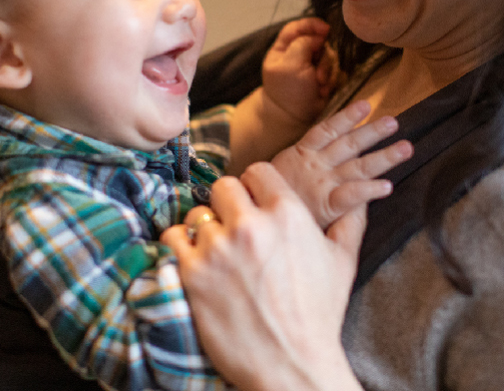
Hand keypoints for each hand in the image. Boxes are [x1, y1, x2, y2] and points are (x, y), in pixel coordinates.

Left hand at [161, 166, 363, 390]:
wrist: (291, 365)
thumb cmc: (319, 314)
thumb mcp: (343, 262)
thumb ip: (350, 220)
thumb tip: (363, 194)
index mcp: (288, 215)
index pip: (258, 170)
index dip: (255, 185)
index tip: (253, 201)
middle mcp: (251, 225)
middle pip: (224, 186)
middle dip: (229, 203)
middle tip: (233, 225)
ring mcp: (219, 248)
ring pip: (199, 213)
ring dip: (206, 228)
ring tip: (216, 250)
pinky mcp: (193, 273)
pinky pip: (174, 237)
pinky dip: (180, 245)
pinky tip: (194, 258)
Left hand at [262, 18, 340, 123]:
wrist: (294, 118)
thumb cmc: (288, 90)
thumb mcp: (290, 64)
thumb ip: (303, 44)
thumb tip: (318, 37)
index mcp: (283, 49)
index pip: (297, 27)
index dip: (312, 25)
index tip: (325, 30)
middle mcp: (298, 54)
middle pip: (318, 41)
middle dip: (322, 56)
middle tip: (317, 74)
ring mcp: (312, 66)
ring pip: (330, 56)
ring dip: (327, 70)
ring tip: (320, 85)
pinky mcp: (324, 77)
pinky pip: (336, 70)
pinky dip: (332, 80)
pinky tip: (324, 90)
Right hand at [271, 100, 412, 228]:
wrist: (256, 219)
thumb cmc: (267, 196)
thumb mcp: (278, 170)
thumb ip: (301, 159)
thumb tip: (324, 146)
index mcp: (301, 153)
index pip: (326, 129)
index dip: (346, 116)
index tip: (366, 104)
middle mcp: (315, 166)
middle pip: (348, 145)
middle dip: (372, 133)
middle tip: (394, 122)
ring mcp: (321, 185)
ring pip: (356, 166)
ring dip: (382, 156)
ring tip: (405, 147)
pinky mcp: (325, 206)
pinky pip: (351, 196)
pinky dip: (369, 190)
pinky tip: (387, 186)